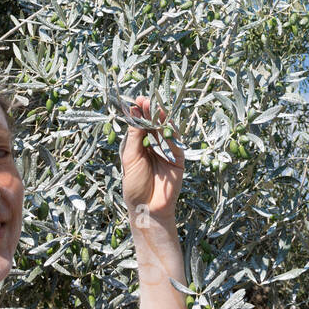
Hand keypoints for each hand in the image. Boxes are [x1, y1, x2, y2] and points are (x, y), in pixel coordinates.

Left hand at [120, 96, 183, 230]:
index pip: (141, 124)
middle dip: (150, 112)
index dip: (140, 112)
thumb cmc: (134, 185)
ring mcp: (166, 151)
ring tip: (156, 108)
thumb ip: (134, 137)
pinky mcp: (178, 158)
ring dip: (161, 119)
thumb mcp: (130, 158)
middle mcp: (153, 145)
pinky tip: (166, 123)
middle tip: (146, 100)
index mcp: (140, 145)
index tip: (138, 101)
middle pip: (154, 124)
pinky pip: (176, 142)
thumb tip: (134, 113)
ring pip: (165, 130)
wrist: (148, 208)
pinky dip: (172, 132)